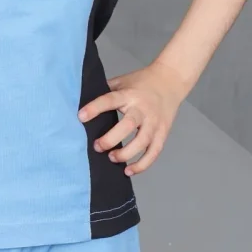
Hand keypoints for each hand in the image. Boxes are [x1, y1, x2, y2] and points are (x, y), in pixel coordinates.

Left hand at [79, 61, 185, 176]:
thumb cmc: (142, 82)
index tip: (80, 117)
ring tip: (112, 158)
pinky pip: (154, 152)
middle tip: (97, 147)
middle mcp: (142, 109)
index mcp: (129, 94)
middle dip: (111, 139)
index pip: (110, 100)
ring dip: (126, 154)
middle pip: (128, 125)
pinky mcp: (163, 132)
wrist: (171, 80)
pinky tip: (129, 171)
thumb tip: (82, 102)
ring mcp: (154, 122)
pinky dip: (142, 164)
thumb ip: (106, 91)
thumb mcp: (123, 81)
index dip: (95, 108)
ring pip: (142, 142)